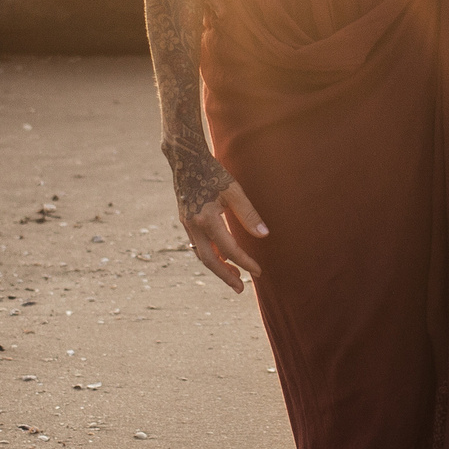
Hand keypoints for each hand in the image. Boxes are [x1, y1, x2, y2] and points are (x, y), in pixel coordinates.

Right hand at [166, 143, 267, 291]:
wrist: (185, 160)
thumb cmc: (213, 172)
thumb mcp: (234, 191)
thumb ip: (249, 214)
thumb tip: (264, 236)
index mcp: (207, 218)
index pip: (229, 249)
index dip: (245, 262)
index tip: (258, 272)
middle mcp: (194, 225)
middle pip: (210, 260)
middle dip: (225, 276)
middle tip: (240, 288)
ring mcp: (187, 224)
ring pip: (201, 254)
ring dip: (217, 267)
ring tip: (233, 275)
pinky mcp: (185, 220)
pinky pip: (197, 244)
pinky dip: (209, 254)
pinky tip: (220, 256)